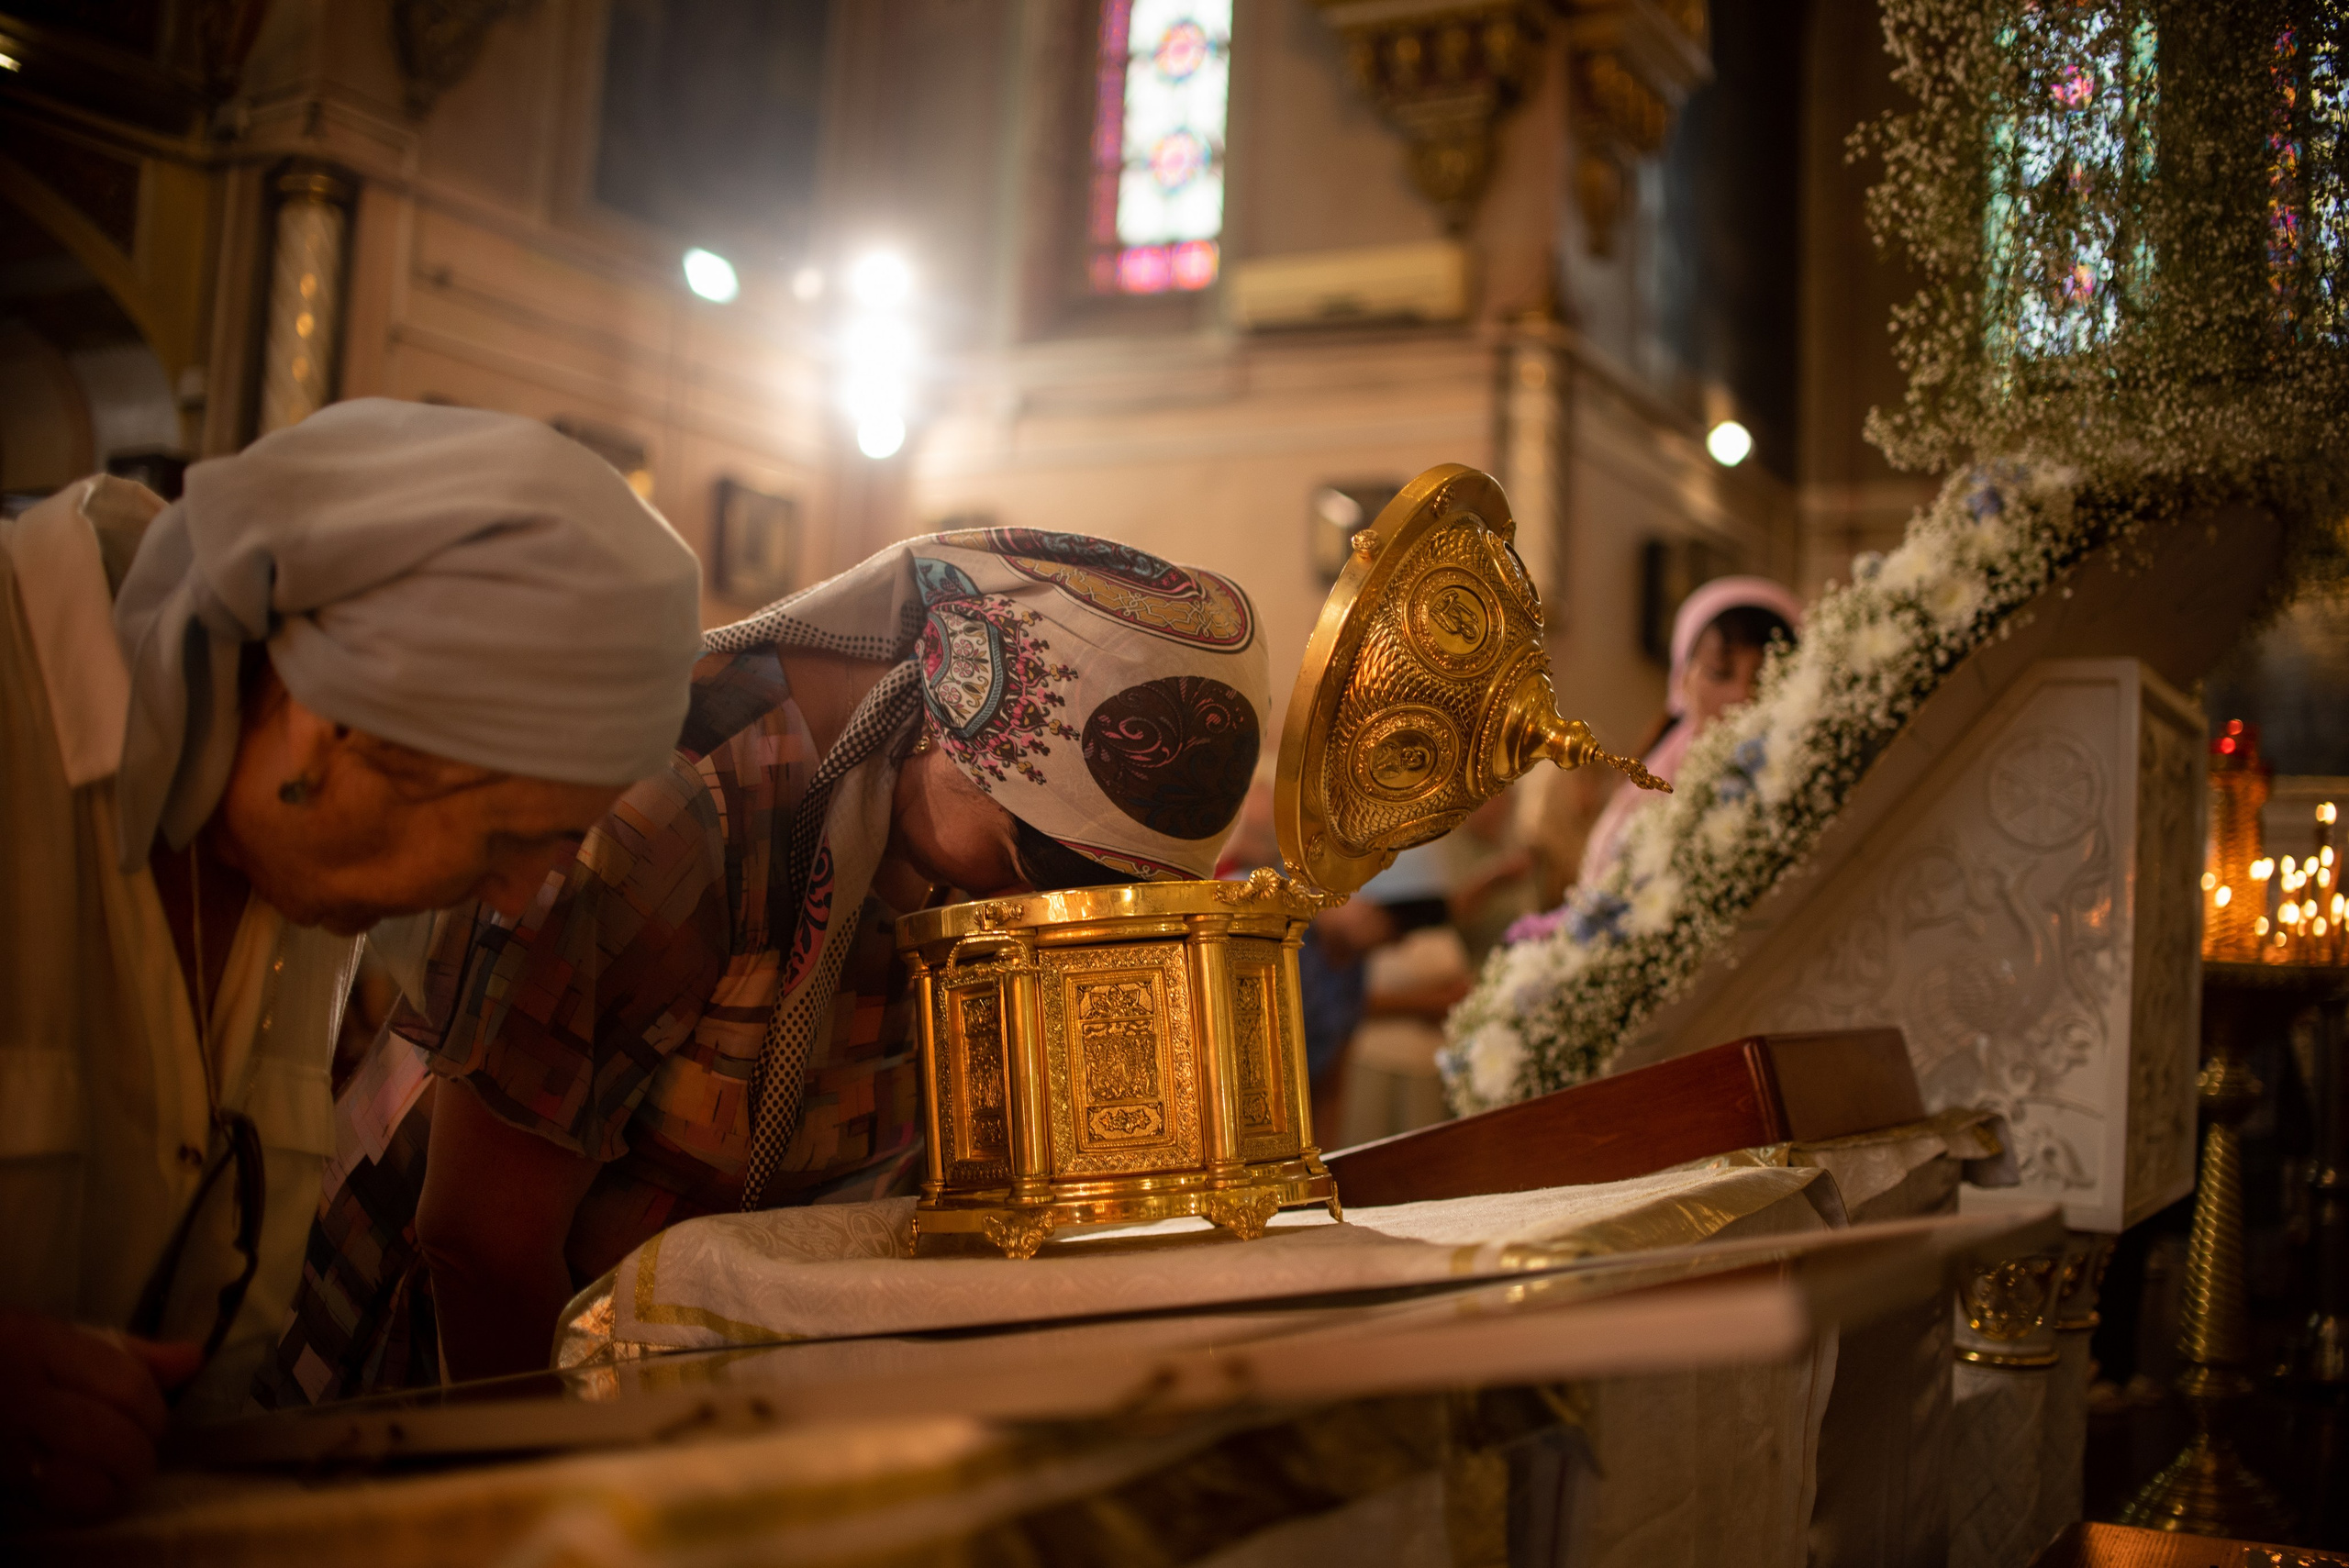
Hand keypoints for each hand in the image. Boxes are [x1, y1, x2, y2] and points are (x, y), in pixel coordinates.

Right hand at [0, 1313, 201, 1522]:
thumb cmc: (8, 1359)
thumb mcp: (57, 1339)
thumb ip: (127, 1352)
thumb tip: (194, 1360)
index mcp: (37, 1346)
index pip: (127, 1386)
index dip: (152, 1411)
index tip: (150, 1418)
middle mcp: (20, 1397)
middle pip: (113, 1438)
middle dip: (138, 1450)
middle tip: (135, 1448)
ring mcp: (7, 1446)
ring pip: (87, 1483)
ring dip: (114, 1481)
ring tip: (113, 1471)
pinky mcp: (2, 1479)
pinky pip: (57, 1503)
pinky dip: (82, 1499)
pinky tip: (82, 1484)